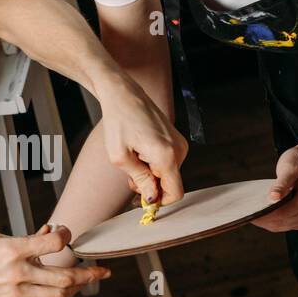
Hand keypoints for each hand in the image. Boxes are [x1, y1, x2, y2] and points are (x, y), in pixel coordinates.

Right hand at [0, 225, 109, 296]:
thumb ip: (24, 239)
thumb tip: (49, 233)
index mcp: (13, 249)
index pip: (55, 243)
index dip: (67, 235)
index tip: (67, 234)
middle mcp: (18, 272)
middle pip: (65, 276)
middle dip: (88, 273)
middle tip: (101, 270)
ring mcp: (17, 293)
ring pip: (59, 293)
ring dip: (75, 286)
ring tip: (84, 280)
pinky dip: (52, 295)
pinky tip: (54, 288)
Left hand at [97, 77, 186, 206]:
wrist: (123, 95)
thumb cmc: (118, 122)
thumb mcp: (120, 157)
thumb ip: (139, 180)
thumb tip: (152, 198)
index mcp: (167, 155)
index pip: (175, 193)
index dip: (159, 202)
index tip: (141, 200)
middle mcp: (179, 149)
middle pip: (170, 184)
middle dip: (151, 186)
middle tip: (130, 176)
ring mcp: (179, 143)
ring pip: (168, 173)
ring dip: (150, 174)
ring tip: (133, 158)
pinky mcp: (175, 139)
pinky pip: (168, 162)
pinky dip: (153, 164)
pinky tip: (140, 152)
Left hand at [252, 144, 297, 231]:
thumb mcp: (290, 167)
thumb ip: (281, 184)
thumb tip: (273, 198)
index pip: (285, 212)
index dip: (266, 214)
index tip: (249, 212)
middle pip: (283, 222)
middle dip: (264, 219)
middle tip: (246, 213)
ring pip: (283, 227)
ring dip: (267, 222)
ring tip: (254, 212)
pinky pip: (286, 225)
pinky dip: (274, 221)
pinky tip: (265, 212)